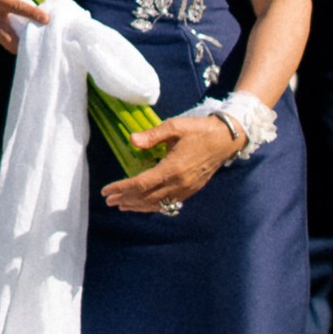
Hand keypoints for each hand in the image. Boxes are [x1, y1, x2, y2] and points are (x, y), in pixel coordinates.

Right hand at [0, 0, 46, 52]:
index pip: (18, 10)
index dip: (34, 15)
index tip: (47, 20)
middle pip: (12, 42)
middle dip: (26, 44)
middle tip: (39, 37)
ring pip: (6, 42)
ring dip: (17, 39)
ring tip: (29, 32)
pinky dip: (5, 33)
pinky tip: (10, 24)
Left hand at [102, 112, 235, 214]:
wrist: (226, 139)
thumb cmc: (199, 131)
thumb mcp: (174, 127)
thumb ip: (152, 135)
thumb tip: (131, 140)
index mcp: (172, 169)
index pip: (140, 184)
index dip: (122, 188)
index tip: (106, 190)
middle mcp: (179, 184)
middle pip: (146, 197)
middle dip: (125, 199)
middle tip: (108, 200)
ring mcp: (186, 190)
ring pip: (157, 204)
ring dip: (137, 206)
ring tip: (122, 206)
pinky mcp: (191, 190)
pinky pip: (169, 204)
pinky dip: (153, 206)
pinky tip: (144, 205)